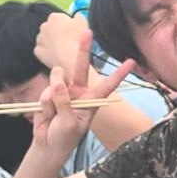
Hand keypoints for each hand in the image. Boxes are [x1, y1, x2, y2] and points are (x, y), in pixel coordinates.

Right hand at [31, 27, 135, 162]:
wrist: (47, 145)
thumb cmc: (65, 138)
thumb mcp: (70, 124)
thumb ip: (64, 102)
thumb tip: (58, 82)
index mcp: (91, 101)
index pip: (108, 85)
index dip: (119, 74)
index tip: (131, 61)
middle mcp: (79, 92)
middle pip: (82, 67)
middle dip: (84, 50)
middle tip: (87, 32)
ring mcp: (63, 91)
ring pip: (57, 80)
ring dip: (53, 94)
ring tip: (53, 112)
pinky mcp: (49, 94)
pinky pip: (46, 91)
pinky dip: (45, 103)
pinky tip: (47, 114)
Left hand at [35, 11, 91, 74]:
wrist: (71, 60)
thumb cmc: (79, 39)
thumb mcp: (83, 22)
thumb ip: (78, 16)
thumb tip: (76, 17)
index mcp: (54, 17)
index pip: (59, 18)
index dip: (65, 25)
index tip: (71, 31)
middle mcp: (44, 26)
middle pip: (50, 28)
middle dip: (56, 32)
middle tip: (66, 40)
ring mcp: (39, 39)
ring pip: (45, 39)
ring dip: (50, 42)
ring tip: (61, 49)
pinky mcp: (37, 51)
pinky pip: (42, 50)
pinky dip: (47, 52)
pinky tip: (55, 55)